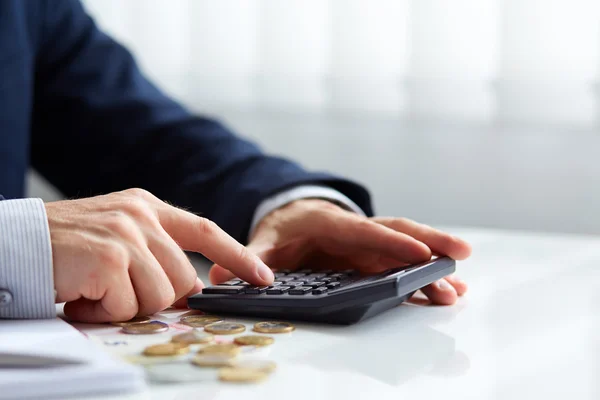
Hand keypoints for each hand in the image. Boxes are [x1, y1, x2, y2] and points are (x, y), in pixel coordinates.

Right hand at [47, 188, 273, 322]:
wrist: (13, 243)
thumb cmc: (65, 246)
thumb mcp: (118, 234)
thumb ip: (156, 251)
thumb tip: (192, 287)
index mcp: (147, 206)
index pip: (205, 229)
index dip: (237, 255)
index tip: (262, 276)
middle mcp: (141, 215)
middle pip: (183, 279)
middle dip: (152, 297)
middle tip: (113, 291)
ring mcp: (126, 234)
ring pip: (159, 296)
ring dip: (125, 305)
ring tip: (94, 290)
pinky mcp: (109, 258)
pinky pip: (127, 305)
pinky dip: (103, 312)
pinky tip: (81, 295)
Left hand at [209, 199, 471, 304]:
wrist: (295, 216)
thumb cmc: (285, 228)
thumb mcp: (266, 238)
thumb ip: (250, 255)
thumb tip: (221, 276)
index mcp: (331, 224)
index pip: (364, 232)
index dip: (390, 243)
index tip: (418, 252)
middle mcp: (356, 232)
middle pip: (397, 233)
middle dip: (429, 242)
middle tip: (459, 255)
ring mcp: (368, 245)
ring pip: (406, 248)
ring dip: (433, 265)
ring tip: (460, 286)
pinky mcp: (373, 257)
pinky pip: (402, 265)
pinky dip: (423, 277)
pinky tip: (445, 290)